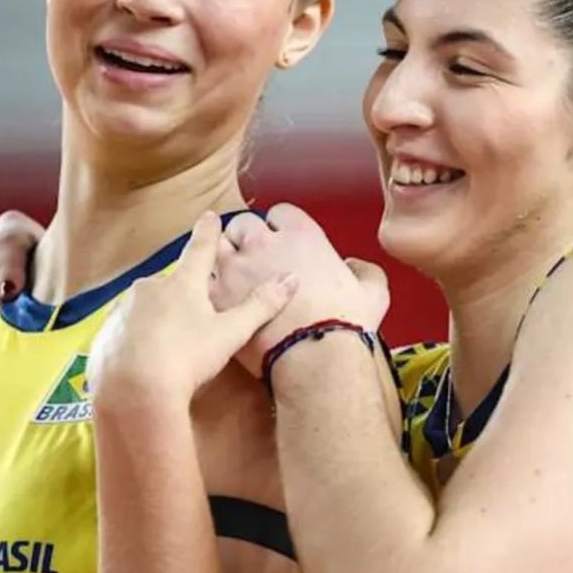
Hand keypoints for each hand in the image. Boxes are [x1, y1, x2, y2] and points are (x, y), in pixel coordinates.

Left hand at [87, 211, 297, 403]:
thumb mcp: (230, 334)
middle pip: (171, 284)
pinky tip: (142, 360)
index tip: (209, 216)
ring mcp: (123, 310)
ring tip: (166, 345)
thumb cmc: (188, 358)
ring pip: (144, 307)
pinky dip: (134, 341)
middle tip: (192, 313)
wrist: (134, 391)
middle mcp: (149, 288)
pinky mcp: (105, 334)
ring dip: (155, 319)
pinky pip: (124, 331)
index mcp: (183, 283)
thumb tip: (291, 279)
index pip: (200, 249)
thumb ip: (260, 306)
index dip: (208, 233)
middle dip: (181, 294)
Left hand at [211, 205, 389, 375]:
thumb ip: (366, 274)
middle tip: (251, 254)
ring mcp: (233, 267)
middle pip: (243, 225)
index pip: (281, 213)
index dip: (280, 227)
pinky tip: (211, 298)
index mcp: (299, 235)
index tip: (281, 239)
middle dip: (246, 237)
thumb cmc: (344, 325)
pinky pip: (202, 280)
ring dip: (222, 255)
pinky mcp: (214, 297)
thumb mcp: (371, 295)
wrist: (311, 358)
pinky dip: (205, 286)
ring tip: (227, 271)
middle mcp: (262, 243)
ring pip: (216, 246)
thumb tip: (355, 267)